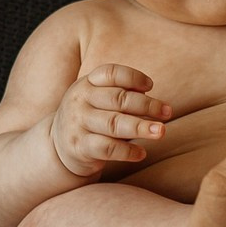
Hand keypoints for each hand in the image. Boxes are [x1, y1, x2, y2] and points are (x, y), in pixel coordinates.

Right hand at [50, 63, 170, 174]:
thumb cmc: (90, 117)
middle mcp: (80, 101)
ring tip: (161, 131)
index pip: (111, 73)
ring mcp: (78, 124)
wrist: (58, 145)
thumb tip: (148, 93)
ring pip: (114, 124)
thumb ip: (121, 94)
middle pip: (118, 99)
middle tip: (168, 112)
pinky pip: (108, 148)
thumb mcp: (98, 99)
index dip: (133, 77)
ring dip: (141, 127)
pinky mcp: (80, 147)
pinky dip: (128, 151)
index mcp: (87, 83)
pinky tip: (142, 153)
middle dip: (147, 105)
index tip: (151, 86)